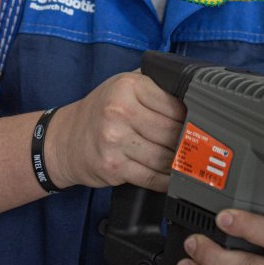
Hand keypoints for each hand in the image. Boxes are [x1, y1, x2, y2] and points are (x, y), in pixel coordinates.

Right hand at [47, 70, 185, 191]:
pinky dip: (167, 180)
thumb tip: (191, 93)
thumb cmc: (100, 110)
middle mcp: (119, 112)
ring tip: (188, 160)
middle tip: (197, 144)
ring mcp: (115, 141)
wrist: (65, 139)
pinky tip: (173, 177)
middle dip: (187, 141)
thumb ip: (154, 84)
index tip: (198, 123)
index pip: (174, 105)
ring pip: (164, 156)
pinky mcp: (113, 167)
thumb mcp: (123, 84)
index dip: (190, 116)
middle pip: (171, 132)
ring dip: (179, 162)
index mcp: (127, 87)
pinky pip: (151, 177)